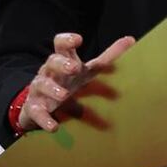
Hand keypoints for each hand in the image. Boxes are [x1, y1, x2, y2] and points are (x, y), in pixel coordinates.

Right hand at [19, 33, 135, 132]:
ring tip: (64, 95)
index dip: (67, 40)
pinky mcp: (34, 108)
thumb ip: (108, 57)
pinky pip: (37, 112)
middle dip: (62, 64)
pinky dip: (44, 119)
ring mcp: (40, 89)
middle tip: (74, 68)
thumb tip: (131, 39)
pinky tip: (54, 127)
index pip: (61, 45)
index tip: (78, 39)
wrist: (41, 105)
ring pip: (42, 84)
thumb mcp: (88, 70)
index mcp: (64, 60)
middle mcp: (49, 72)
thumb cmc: (69, 82)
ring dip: (52, 89)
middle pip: (52, 61)